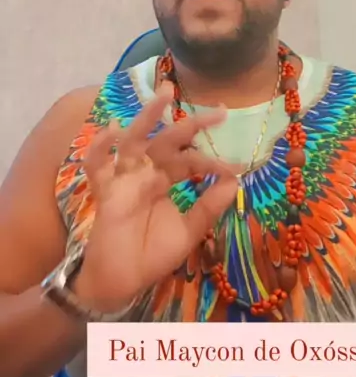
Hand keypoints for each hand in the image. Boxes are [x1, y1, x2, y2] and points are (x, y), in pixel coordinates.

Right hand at [74, 81, 237, 313]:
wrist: (122, 282)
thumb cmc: (152, 254)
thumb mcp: (188, 231)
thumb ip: (209, 206)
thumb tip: (236, 180)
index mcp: (166, 178)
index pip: (190, 159)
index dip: (211, 161)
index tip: (235, 164)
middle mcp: (147, 171)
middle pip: (167, 139)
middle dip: (190, 123)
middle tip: (218, 110)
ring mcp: (125, 178)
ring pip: (134, 139)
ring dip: (148, 116)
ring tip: (165, 93)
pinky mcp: (105, 192)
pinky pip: (97, 166)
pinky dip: (100, 148)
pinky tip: (111, 130)